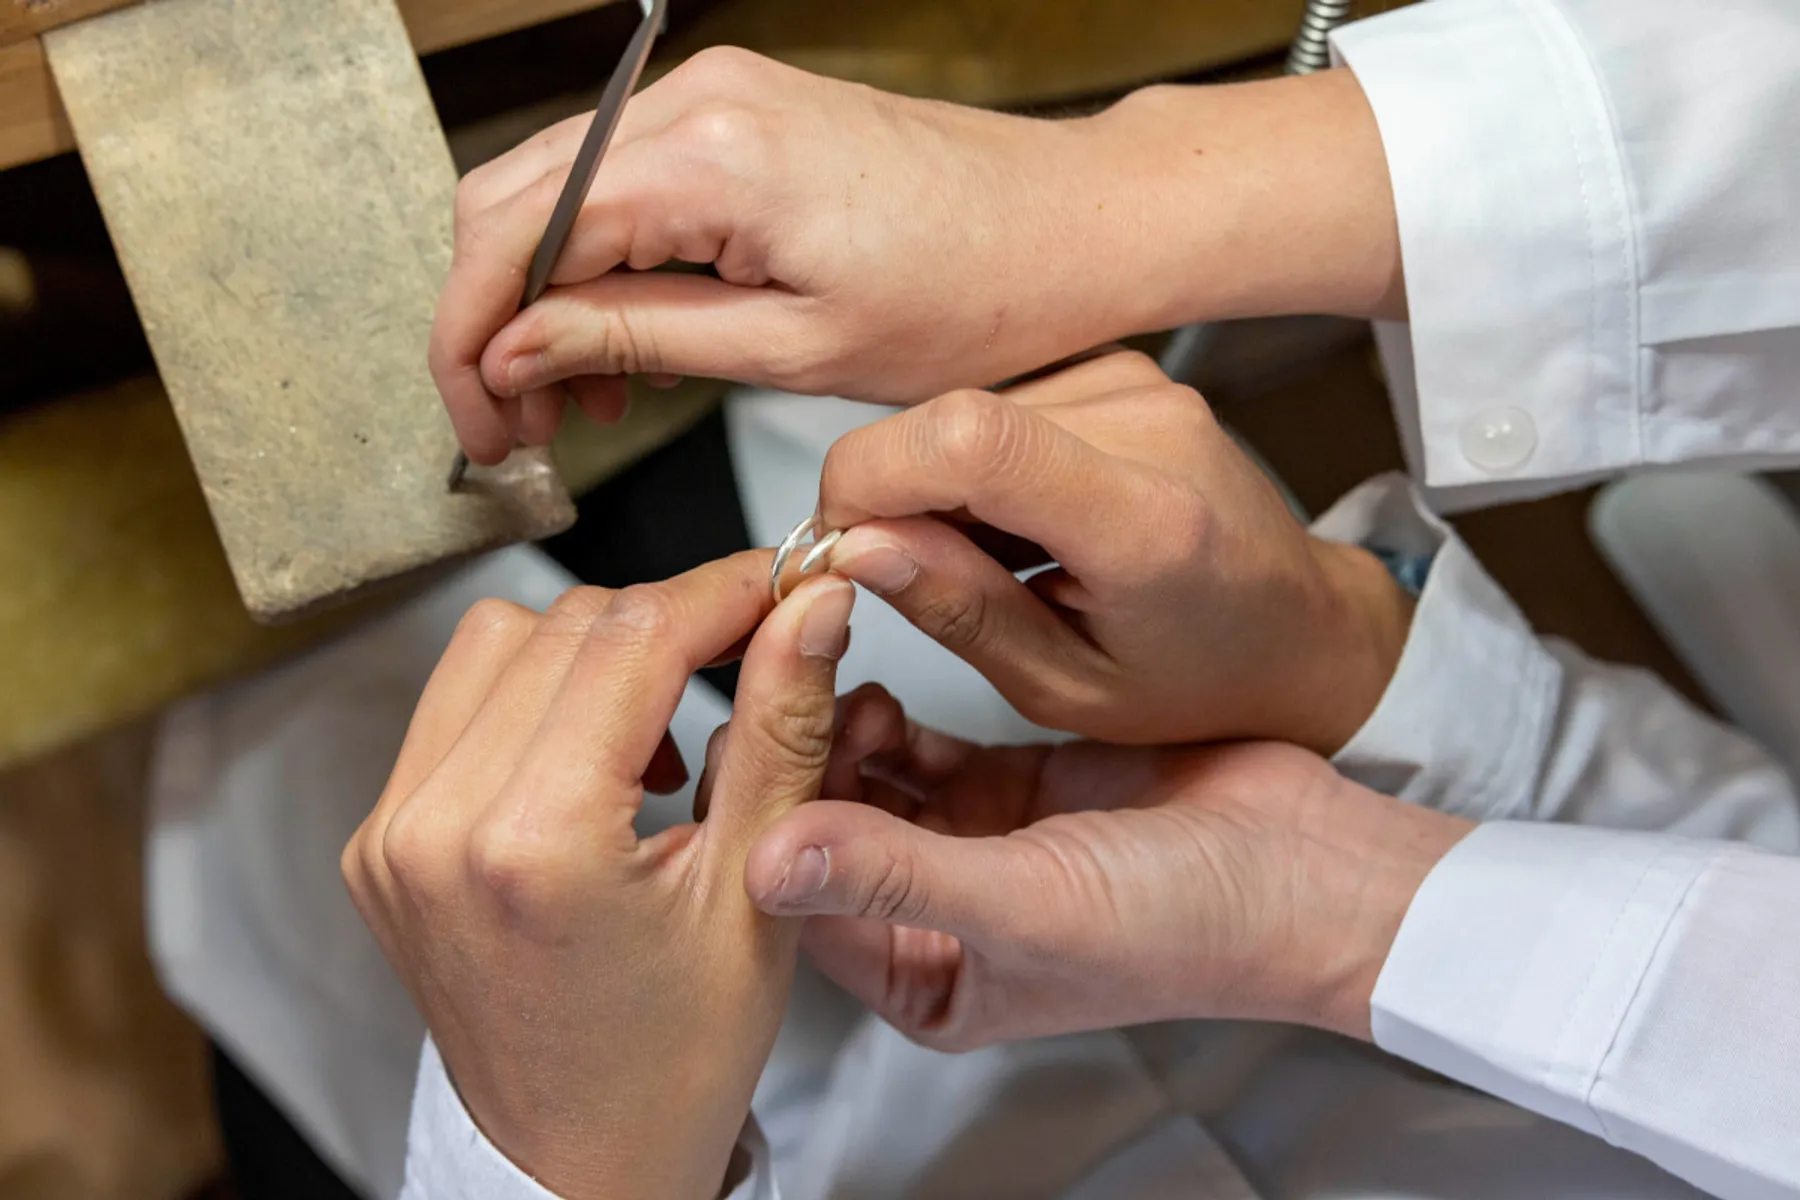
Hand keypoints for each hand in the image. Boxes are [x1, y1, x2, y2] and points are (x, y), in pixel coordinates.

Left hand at [342, 554, 854, 1199]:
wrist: (579, 1162)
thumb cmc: (673, 1062)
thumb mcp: (756, 891)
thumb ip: (783, 731)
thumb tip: (811, 610)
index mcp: (532, 844)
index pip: (635, 636)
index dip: (727, 589)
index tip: (787, 581)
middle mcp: (435, 826)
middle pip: (569, 622)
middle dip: (674, 615)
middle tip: (753, 645)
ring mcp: (393, 832)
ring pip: (503, 641)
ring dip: (600, 649)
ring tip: (664, 725)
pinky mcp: (380, 838)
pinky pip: (459, 701)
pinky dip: (538, 694)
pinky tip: (597, 757)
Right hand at [432, 52, 1399, 463]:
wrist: (1074, 225)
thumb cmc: (974, 291)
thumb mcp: (792, 348)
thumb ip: (636, 339)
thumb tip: (513, 354)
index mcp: (703, 158)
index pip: (509, 237)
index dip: (468, 343)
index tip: (478, 429)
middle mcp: (693, 99)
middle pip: (508, 199)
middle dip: (490, 322)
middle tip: (520, 430)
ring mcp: (715, 95)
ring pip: (556, 189)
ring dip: (543, 297)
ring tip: (580, 405)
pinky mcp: (740, 113)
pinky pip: (623, 181)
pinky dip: (599, 261)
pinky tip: (628, 344)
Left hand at [739, 685, 1470, 1047]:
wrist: (1307, 865)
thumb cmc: (1192, 925)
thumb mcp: (1027, 905)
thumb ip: (896, 878)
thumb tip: (766, 863)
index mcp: (928, 982)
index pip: (809, 904)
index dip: (770, 822)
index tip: (747, 738)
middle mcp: (937, 921)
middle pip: (830, 833)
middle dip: (799, 762)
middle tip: (776, 679)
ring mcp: (970, 846)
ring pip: (866, 782)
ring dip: (839, 727)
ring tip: (825, 669)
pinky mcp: (1006, 785)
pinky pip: (919, 745)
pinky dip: (891, 712)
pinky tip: (875, 675)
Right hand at [816, 349, 1413, 752]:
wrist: (1300, 626)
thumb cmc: (1201, 676)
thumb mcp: (1069, 689)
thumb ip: (963, 613)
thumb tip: (857, 547)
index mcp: (1147, 519)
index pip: (971, 441)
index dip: (872, 480)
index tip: (845, 549)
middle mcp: (1148, 423)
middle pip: (948, 418)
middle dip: (892, 496)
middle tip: (916, 577)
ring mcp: (1136, 381)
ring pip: (959, 409)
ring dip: (938, 485)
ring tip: (997, 559)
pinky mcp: (1116, 366)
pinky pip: (993, 401)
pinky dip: (973, 466)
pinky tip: (1018, 524)